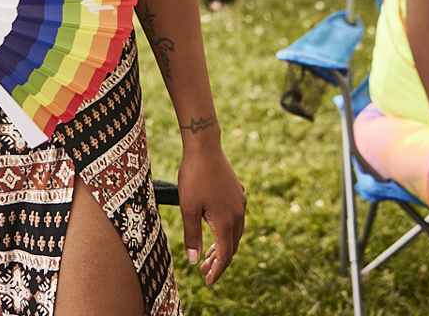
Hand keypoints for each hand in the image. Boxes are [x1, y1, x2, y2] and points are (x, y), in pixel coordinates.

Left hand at [177, 140, 246, 285]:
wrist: (204, 146)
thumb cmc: (193, 176)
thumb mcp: (188, 208)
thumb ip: (192, 236)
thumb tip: (194, 262)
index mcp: (226, 221)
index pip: (225, 255)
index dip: (217, 271)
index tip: (207, 282)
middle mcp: (238, 214)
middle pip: (231, 246)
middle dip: (218, 261)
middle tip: (203, 271)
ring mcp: (240, 202)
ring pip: (234, 232)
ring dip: (222, 246)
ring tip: (206, 254)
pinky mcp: (238, 193)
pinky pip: (235, 218)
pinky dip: (225, 230)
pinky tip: (214, 228)